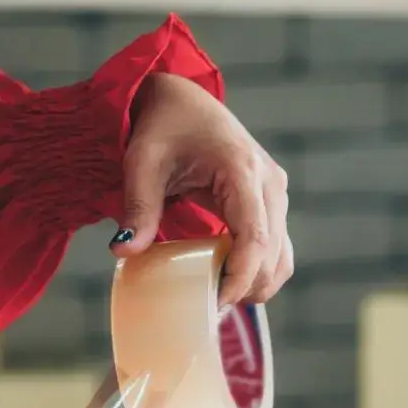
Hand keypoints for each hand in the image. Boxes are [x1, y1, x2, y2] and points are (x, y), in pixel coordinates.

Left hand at [111, 72, 294, 306]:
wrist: (182, 98)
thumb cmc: (162, 125)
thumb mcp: (142, 162)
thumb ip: (138, 207)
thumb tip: (125, 251)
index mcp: (241, 170)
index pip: (255, 237)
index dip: (240, 277)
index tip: (217, 302)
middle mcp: (269, 182)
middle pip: (274, 253)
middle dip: (247, 287)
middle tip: (210, 309)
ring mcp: (275, 191)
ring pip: (282, 255)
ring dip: (258, 283)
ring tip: (221, 298)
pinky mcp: (271, 200)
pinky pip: (276, 246)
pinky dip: (259, 269)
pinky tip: (229, 279)